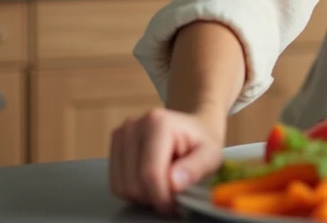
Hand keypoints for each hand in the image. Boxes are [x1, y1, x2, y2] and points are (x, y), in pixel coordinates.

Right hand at [109, 107, 224, 216]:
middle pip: (134, 183)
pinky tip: (150, 181)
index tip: (175, 204)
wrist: (191, 129)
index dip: (162, 197)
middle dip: (154, 197)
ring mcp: (121, 134)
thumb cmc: (201, 142)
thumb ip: (195, 169)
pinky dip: (133, 190)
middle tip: (172, 194)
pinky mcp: (115, 145)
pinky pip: (116, 184)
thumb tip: (174, 182)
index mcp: (158, 123)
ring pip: (122, 187)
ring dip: (143, 196)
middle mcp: (134, 125)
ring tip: (163, 185)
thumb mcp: (211, 155)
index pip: (150, 173)